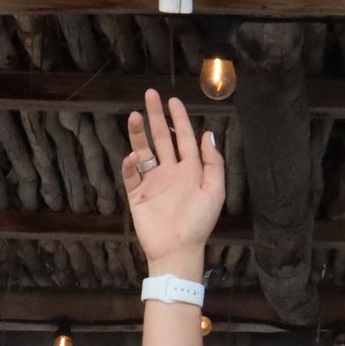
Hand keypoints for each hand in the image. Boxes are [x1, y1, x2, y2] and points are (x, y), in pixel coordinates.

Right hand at [120, 89, 222, 277]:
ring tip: (135, 115)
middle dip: (156, 116)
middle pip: (162, 138)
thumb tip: (208, 134)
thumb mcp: (214, 192)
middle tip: (150, 95)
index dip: (179, 119)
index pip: (184, 138)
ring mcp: (153, 182)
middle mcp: (170, 172)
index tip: (172, 101)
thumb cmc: (199, 224)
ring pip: (144, 151)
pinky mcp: (137, 194)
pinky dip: (130, 163)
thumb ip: (213, 163)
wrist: (178, 250)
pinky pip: (131, 174)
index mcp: (190, 171)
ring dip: (139, 133)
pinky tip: (133, 155)